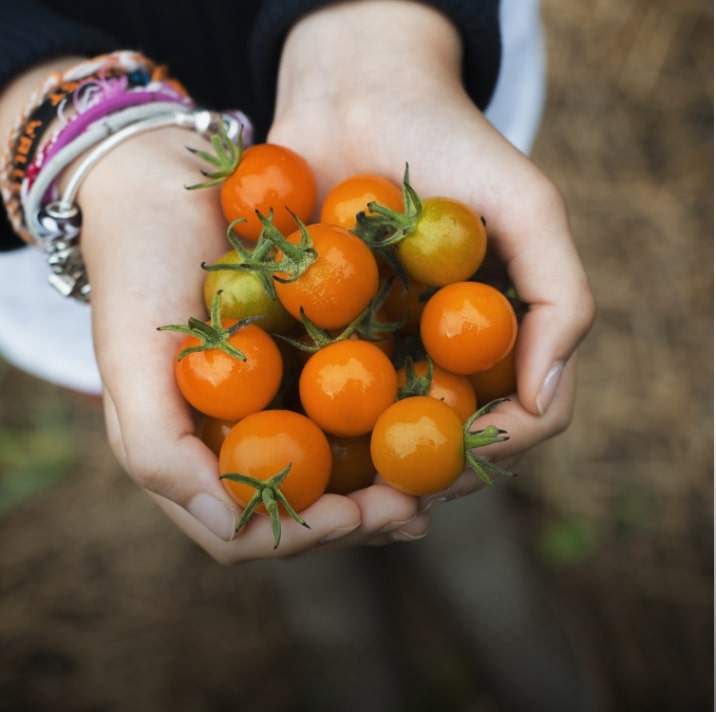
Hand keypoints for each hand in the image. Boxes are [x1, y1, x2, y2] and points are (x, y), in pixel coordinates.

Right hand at [0, 58, 428, 564]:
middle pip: (300, 510)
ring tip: (436, 481)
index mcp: (186, 451)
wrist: (159, 177)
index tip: (356, 512)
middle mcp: (232, 437)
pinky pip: (353, 406)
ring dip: (383, 484)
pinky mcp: (304, 358)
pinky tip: (432, 418)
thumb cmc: (138, 265)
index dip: (302, 534)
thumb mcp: (130, 355)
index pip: (245, 529)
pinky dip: (390, 424)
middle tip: (414, 505)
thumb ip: (158, 447)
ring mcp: (271, 399)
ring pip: (334, 469)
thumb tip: (228, 523)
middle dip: (359, 517)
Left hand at [268, 1, 594, 501]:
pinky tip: (296, 444)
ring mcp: (382, 347)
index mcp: (500, 333)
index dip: (505, 444)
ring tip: (347, 490)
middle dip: (431, 476)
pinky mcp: (321, 333)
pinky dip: (315, 426)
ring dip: (372, 472)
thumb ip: (562, 296)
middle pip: (451, 440)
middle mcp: (444, 351)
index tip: (468, 450)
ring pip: (386, 434)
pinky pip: (319, 394)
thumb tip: (545, 396)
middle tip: (398, 497)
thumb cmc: (448, 141)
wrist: (353, 94)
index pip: (525, 417)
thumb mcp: (527, 205)